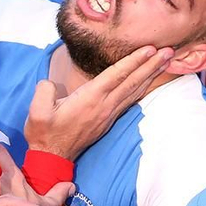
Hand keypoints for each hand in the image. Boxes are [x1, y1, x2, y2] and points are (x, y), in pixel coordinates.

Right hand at [24, 46, 172, 159]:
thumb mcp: (37, 112)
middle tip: (169, 51)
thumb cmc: (44, 133)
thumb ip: (44, 92)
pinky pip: (130, 100)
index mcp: (90, 99)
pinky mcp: (108, 119)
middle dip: (151, 65)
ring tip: (166, 62)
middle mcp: (104, 106)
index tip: (150, 49)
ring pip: (134, 90)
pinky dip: (142, 88)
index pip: (116, 76)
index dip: (134, 61)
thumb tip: (51, 83)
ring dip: (151, 75)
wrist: (52, 157)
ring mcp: (109, 114)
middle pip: (132, 81)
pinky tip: (149, 81)